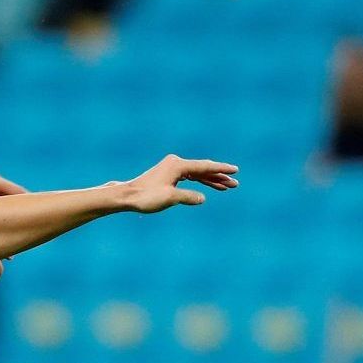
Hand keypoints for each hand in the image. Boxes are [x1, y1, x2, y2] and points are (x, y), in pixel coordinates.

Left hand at [124, 155, 238, 213]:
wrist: (127, 196)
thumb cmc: (146, 197)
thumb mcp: (170, 198)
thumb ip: (188, 197)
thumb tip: (202, 198)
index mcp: (177, 165)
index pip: (205, 167)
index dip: (221, 170)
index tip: (236, 170)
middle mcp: (175, 163)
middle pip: (203, 169)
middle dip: (219, 176)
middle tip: (235, 183)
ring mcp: (172, 168)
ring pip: (197, 173)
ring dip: (211, 180)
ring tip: (227, 187)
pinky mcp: (168, 174)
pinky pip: (189, 176)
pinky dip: (200, 181)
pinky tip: (210, 187)